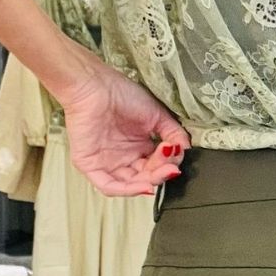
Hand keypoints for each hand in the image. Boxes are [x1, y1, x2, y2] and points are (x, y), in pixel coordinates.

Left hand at [58, 54, 190, 197]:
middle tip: (171, 166)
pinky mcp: (90, 164)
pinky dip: (126, 190)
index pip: (155, 165)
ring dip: (147, 183)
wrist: (96, 86)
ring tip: (160, 174)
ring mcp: (106, 162)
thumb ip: (174, 133)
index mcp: (137, 146)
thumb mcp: (156, 114)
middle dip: (160, 174)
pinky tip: (143, 185)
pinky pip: (108, 186)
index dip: (167, 163)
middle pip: (144, 177)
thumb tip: (186, 149)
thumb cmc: (120, 93)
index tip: (176, 153)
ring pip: (128, 185)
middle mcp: (122, 156)